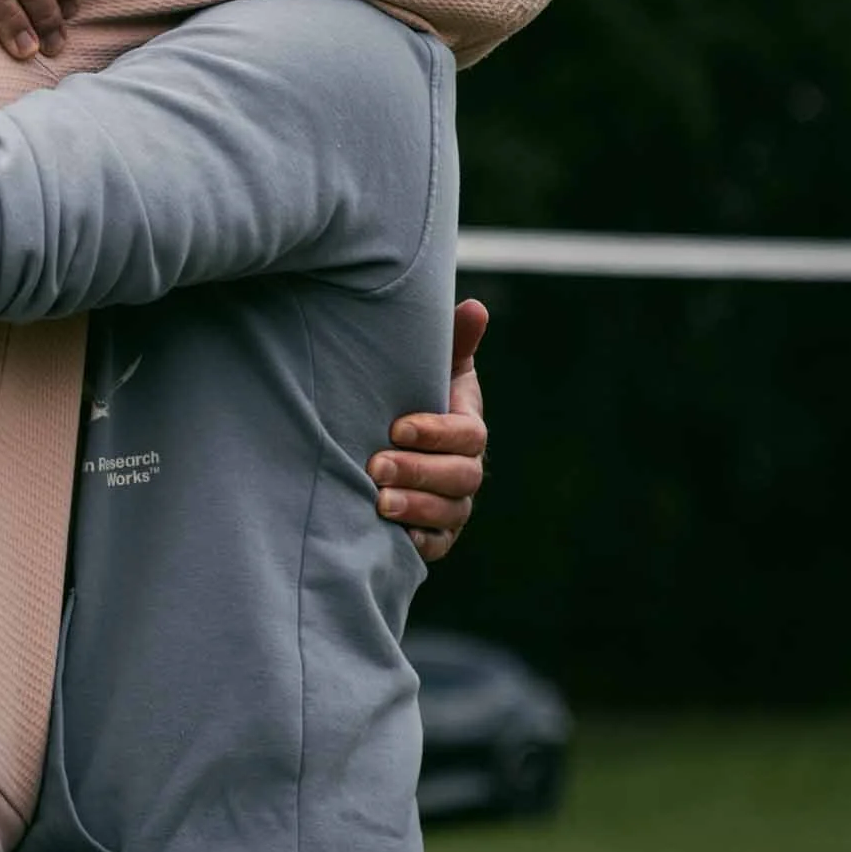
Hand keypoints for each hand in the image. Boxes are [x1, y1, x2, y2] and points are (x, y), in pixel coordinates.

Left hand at [368, 299, 489, 562]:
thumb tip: (474, 306)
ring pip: (447, 514)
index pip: (467, 436)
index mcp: (468, 428)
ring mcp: (453, 505)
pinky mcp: (435, 534)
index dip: (436, 433)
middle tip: (376, 465)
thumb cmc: (408, 394)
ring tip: (377, 500)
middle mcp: (466, 470)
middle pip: (459, 478)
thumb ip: (452, 341)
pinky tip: (390, 534)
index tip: (397, 426)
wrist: (383, 439)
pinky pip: (433, 545)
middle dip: (418, 471)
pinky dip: (416, 541)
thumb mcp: (428, 366)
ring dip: (414, 507)